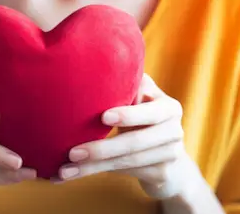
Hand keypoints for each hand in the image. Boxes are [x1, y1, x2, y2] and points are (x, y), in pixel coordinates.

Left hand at [57, 74, 189, 198]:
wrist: (167, 157)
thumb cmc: (141, 116)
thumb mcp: (139, 99)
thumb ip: (126, 84)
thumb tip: (92, 63)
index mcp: (169, 107)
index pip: (149, 112)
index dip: (128, 115)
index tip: (103, 117)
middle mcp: (175, 131)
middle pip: (134, 143)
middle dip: (101, 149)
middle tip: (72, 153)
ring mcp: (171, 155)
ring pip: (126, 162)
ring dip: (92, 167)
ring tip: (65, 170)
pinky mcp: (161, 175)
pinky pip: (124, 173)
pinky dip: (96, 173)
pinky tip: (73, 175)